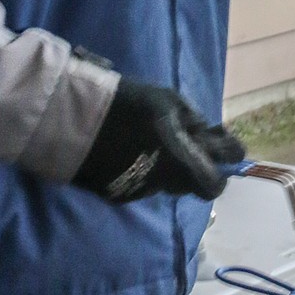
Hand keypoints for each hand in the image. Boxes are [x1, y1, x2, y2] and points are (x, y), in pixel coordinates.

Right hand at [72, 77, 245, 202]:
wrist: (72, 121)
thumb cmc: (125, 104)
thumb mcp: (166, 100)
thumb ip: (192, 119)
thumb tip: (204, 131)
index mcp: (182, 162)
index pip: (217, 184)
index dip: (222, 168)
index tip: (219, 151)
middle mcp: (164, 183)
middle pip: (193, 184)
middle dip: (195, 166)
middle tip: (184, 145)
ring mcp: (140, 191)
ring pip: (166, 183)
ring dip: (167, 167)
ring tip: (147, 143)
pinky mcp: (118, 194)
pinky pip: (142, 184)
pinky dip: (142, 171)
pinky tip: (126, 152)